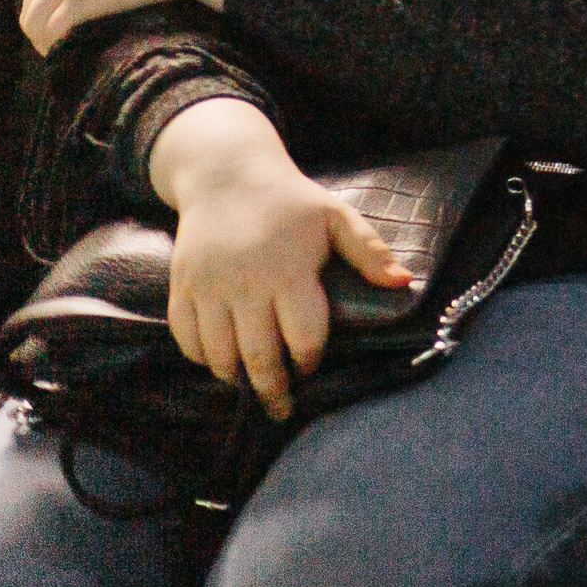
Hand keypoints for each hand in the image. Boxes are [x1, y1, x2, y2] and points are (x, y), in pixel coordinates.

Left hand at [18, 0, 257, 53]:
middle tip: (58, 43)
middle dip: (38, 22)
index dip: (42, 0)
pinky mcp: (81, 2)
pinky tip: (68, 56)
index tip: (58, 19)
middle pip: (31, 0)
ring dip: (42, 38)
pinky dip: (53, 46)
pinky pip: (51, 32)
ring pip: (33, 19)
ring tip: (61, 56)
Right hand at [150, 100, 409, 421]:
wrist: (227, 177)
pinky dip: (201, 358)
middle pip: (258, 355)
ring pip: (219, 354)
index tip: (311, 368)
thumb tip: (405, 283)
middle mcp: (245, 285)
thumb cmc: (290, 202)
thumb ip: (369, 251)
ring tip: (251, 386)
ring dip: (235, 377)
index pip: (302, 334)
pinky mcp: (181, 288)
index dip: (309, 359)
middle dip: (271, 388)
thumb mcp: (336, 216)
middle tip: (281, 409)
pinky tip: (220, 363)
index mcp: (288, 270)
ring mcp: (208, 288)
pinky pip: (186, 338)